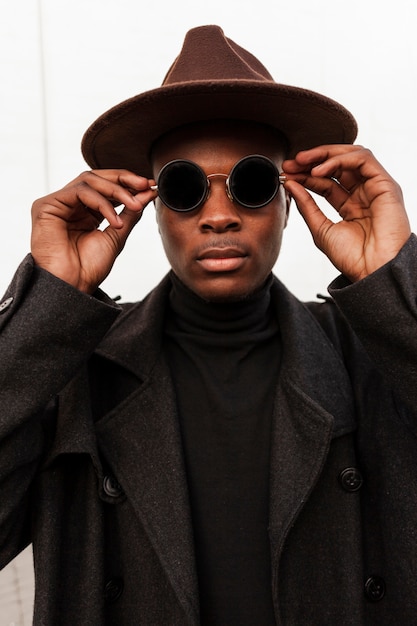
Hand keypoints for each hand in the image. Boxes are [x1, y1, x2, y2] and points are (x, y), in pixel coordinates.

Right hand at [31, 169, 156, 292]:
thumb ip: (130, 213)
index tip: (150, 186)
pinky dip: (101, 203)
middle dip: (123, 179)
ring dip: (116, 191)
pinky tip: (114, 221)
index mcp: (84, 211)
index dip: (127, 183)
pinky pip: (79, 192)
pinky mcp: (46, 206)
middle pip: (96, 177)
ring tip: (134, 206)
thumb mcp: (117, 235)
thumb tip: (148, 192)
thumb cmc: (89, 268)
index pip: (105, 186)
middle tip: (145, 185)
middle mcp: (70, 204)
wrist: (73, 286)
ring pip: (88, 180)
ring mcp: (57, 203)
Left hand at [282, 145, 410, 281]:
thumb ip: (307, 206)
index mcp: (350, 206)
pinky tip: (319, 170)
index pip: (325, 182)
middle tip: (290, 163)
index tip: (285, 174)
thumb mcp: (321, 229)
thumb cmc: (353, 258)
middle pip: (337, 166)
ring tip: (302, 162)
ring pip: (351, 156)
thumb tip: (291, 184)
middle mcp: (363, 194)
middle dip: (312, 161)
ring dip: (324, 155)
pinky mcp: (385, 184)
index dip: (305, 175)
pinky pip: (363, 160)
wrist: (372, 271)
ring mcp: (375, 187)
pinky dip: (339, 159)